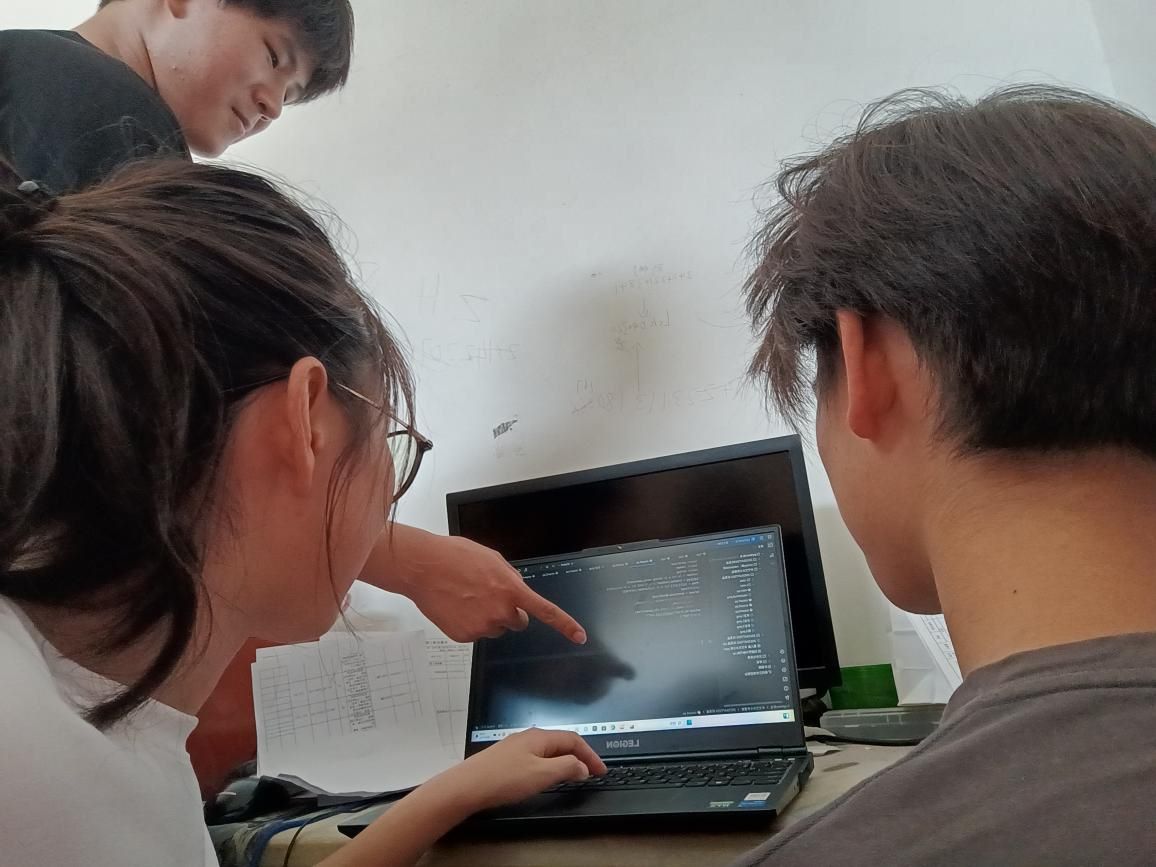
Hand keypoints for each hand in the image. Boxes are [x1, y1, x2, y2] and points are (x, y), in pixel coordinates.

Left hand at [319, 729, 604, 866]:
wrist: (466, 787)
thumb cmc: (503, 780)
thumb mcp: (541, 775)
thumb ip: (566, 768)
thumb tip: (583, 766)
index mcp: (539, 737)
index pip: (573, 739)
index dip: (590, 755)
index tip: (601, 770)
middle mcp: (527, 737)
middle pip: (560, 741)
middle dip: (579, 755)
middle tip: (591, 771)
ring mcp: (515, 746)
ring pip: (547, 749)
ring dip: (564, 760)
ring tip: (573, 774)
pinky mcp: (505, 758)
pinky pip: (536, 756)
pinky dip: (549, 764)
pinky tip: (545, 776)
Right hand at [368, 526, 586, 643]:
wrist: (423, 567)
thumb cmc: (455, 557)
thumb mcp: (491, 558)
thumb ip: (509, 576)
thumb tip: (516, 588)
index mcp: (511, 589)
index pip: (545, 611)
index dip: (565, 625)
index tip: (579, 637)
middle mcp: (500, 611)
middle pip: (517, 622)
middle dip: (508, 612)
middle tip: (488, 596)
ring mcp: (482, 626)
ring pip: (495, 628)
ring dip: (487, 617)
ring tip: (466, 597)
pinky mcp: (465, 636)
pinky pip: (475, 633)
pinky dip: (468, 623)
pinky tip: (456, 606)